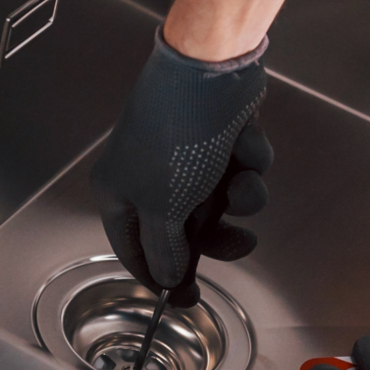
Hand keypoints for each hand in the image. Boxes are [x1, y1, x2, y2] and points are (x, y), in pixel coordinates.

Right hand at [90, 28, 272, 304]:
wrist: (211, 70)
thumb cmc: (176, 137)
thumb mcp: (164, 207)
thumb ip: (166, 251)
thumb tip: (169, 278)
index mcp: (121, 191)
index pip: (134, 250)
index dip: (162, 278)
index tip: (189, 300)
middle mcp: (151, 174)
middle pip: (186, 229)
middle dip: (219, 235)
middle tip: (241, 244)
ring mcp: (188, 154)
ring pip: (221, 199)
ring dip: (241, 194)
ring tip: (244, 182)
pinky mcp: (221, 136)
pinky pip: (241, 168)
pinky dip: (249, 161)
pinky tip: (245, 142)